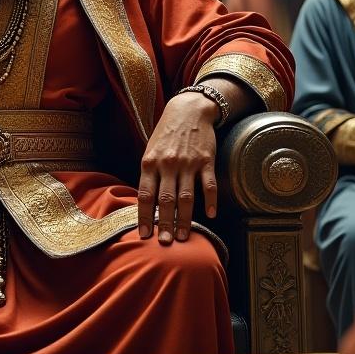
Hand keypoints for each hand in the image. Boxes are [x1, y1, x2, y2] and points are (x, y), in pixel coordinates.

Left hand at [138, 92, 218, 244]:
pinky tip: (210, 215)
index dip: (144, 216)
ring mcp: (188, 163)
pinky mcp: (206, 160)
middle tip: (165, 243)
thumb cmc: (166, 134)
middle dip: (165, 224)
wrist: (189, 110)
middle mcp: (168, 164)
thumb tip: (147, 203)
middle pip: (166, 200)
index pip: (145, 195)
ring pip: (186, 197)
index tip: (144, 235)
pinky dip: (210, 201)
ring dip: (185, 219)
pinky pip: (208, 185)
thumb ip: (149, 175)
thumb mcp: (151, 150)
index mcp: (150, 162)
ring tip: (183, 237)